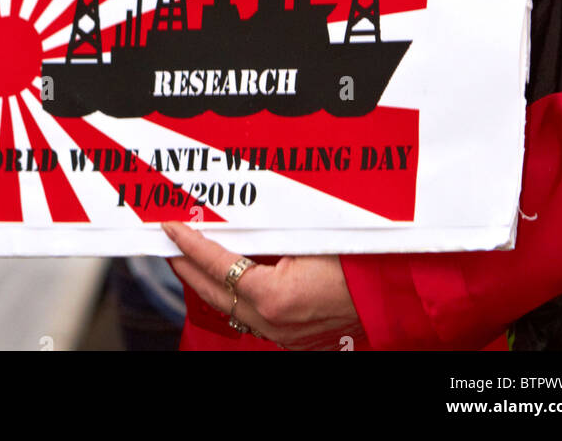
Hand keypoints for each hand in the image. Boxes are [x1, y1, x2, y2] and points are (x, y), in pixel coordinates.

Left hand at [163, 221, 362, 350]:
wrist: (392, 291)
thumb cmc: (355, 258)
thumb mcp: (305, 238)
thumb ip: (265, 235)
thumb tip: (232, 223)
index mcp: (272, 296)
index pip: (216, 264)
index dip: (190, 243)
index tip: (171, 227)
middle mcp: (273, 322)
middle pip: (213, 292)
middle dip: (187, 265)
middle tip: (170, 242)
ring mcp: (282, 335)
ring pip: (230, 307)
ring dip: (209, 281)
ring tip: (193, 257)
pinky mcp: (293, 338)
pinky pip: (252, 314)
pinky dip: (235, 294)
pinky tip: (230, 277)